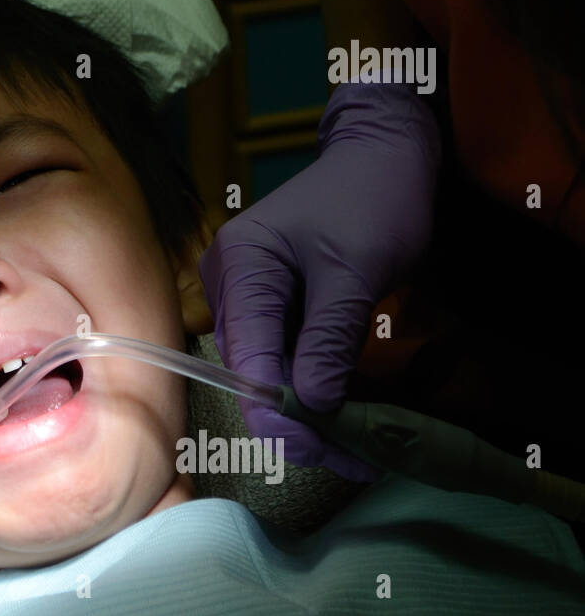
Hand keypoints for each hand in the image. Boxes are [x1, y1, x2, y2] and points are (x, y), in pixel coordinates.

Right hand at [199, 83, 439, 480]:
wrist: (385, 155)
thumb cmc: (373, 200)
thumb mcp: (357, 270)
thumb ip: (330, 338)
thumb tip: (313, 405)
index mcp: (241, 267)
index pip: (249, 360)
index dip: (282, 414)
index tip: (327, 452)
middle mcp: (230, 283)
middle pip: (251, 373)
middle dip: (298, 421)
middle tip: (355, 459)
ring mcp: (246, 293)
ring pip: (267, 371)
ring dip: (308, 410)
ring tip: (359, 447)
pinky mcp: (269, 302)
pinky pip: (283, 355)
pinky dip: (313, 385)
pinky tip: (345, 412)